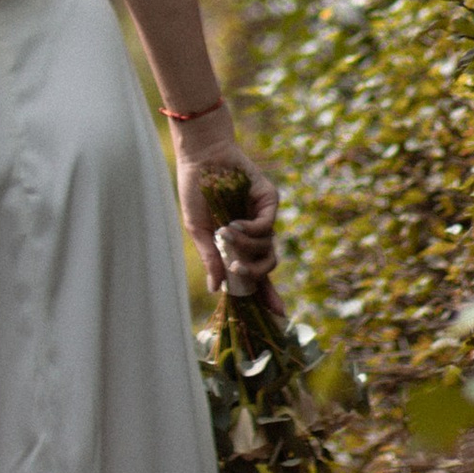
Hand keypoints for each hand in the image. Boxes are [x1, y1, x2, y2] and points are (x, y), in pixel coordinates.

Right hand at [173, 120, 276, 295]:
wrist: (201, 158)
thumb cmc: (195, 191)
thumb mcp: (198, 229)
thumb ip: (210, 258)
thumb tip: (216, 289)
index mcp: (238, 244)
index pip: (256, 274)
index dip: (267, 294)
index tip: (278, 314)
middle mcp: (255, 234)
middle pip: (267, 266)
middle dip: (255, 275)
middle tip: (237, 271)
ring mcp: (264, 218)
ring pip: (268, 249)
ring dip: (246, 248)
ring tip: (225, 234)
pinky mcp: (270, 202)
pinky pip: (267, 227)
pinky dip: (250, 230)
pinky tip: (233, 224)